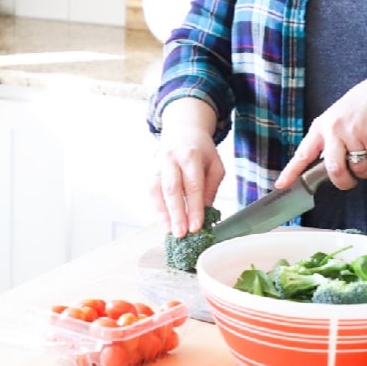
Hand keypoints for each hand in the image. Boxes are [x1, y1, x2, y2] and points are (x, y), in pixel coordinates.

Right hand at [150, 98, 224, 237]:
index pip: (193, 185)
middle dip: (176, 214)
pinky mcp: (151, 171)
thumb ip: (211, 187)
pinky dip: (156, 209)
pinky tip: (164, 222)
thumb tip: (206, 211)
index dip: (194, 208)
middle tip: (181, 234)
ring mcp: (158, 165)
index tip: (197, 226)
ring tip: (170, 232)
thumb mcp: (215, 165)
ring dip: (162, 214)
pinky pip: (151, 193)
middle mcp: (171, 159)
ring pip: (157, 192)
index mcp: (191, 156)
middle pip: (172, 189)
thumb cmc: (201, 151)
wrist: (183, 131)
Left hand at [275, 75, 366, 189]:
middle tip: (350, 182)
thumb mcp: (336, 119)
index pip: (302, 153)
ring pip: (358, 168)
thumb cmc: (360, 107)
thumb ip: (329, 140)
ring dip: (366, 171)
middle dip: (344, 182)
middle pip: (334, 169)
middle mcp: (334, 129)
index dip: (291, 171)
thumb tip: (328, 168)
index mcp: (321, 127)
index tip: (281, 184)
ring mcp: (353, 132)